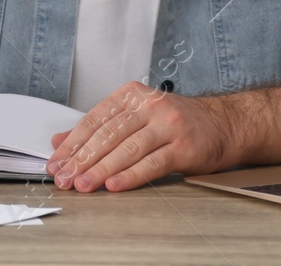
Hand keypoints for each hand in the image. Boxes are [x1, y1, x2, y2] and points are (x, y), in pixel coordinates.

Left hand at [44, 81, 236, 192]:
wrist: (224, 124)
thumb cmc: (176, 124)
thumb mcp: (136, 118)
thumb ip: (99, 129)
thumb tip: (59, 141)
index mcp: (133, 95)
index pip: (95, 119)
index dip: (72, 143)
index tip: (56, 162)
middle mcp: (150, 105)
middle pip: (108, 133)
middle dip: (82, 159)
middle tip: (64, 178)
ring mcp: (168, 124)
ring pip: (127, 147)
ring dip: (101, 169)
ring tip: (83, 185)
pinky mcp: (184, 146)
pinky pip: (151, 162)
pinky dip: (130, 175)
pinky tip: (113, 185)